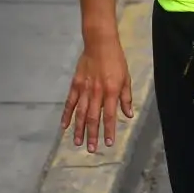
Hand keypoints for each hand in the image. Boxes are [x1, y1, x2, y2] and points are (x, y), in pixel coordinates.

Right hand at [62, 33, 133, 152]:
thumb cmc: (116, 61)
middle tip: (90, 149)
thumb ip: (126, 98)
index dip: (109, 130)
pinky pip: (70, 102)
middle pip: (93, 118)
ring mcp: (84, 89)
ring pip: (81, 113)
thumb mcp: (126, 78)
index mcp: (111, 91)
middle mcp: (97, 93)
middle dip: (92, 135)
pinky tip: (64, 126)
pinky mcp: (75, 85)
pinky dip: (66, 115)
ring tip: (78, 142)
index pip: (110, 115)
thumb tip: (129, 115)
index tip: (108, 143)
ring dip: (79, 129)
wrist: (100, 44)